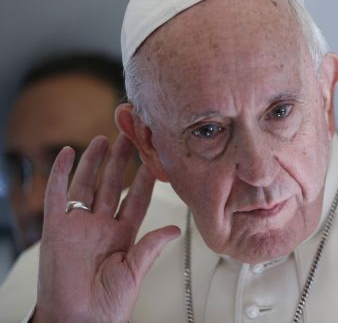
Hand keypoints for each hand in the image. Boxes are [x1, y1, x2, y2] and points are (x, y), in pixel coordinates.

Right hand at [34, 134, 180, 321]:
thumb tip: (175, 229)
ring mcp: (79, 224)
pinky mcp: (56, 227)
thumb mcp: (134, 271)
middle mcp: (102, 225)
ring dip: (96, 161)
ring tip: (105, 139)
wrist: (78, 319)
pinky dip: (61, 173)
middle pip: (113, 185)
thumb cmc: (107, 304)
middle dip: (121, 161)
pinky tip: (69, 153)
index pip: (137, 199)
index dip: (145, 179)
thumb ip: (151, 246)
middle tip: (130, 137)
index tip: (154, 159)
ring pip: (88, 184)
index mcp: (123, 234)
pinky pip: (58, 194)